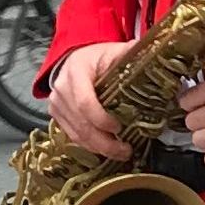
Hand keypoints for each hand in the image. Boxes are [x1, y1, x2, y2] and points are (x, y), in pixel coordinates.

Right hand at [47, 40, 133, 159]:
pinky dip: (90, 145)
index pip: (85, 102)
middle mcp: (61, 88)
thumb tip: (148, 51)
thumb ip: (129, 53)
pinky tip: (106, 150)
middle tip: (125, 151)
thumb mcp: (112, 51)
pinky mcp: (56, 115)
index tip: (119, 127)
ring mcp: (56, 103)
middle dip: (104, 142)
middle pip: (81, 123)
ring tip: (120, 153)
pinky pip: (72, 136)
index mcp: (76, 71)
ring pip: (76, 133)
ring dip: (98, 148)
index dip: (101, 119)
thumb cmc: (97, 57)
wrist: (75, 59)